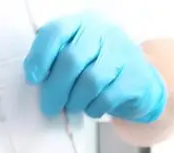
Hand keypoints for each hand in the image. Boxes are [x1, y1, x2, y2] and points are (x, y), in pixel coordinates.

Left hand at [23, 13, 166, 122]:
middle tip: (49, 106)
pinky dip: (94, 108)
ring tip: (71, 108)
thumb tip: (35, 79)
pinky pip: (107, 97)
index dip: (40, 56)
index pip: (56, 32)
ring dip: (75, 101)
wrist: (141, 82)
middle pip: (72, 60)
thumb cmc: (101, 68)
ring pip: (90, 81)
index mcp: (83, 23)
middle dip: (56, 88)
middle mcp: (104, 33)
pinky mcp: (134, 78)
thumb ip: (57, 59)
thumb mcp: (79, 54)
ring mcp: (122, 54)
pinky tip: (91, 109)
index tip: (32, 79)